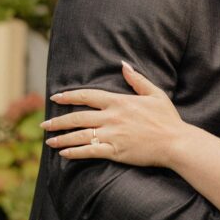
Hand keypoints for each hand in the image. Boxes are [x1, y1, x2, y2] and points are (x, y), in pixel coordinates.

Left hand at [42, 62, 183, 166]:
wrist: (175, 142)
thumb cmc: (167, 119)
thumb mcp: (155, 94)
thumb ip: (137, 79)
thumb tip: (124, 64)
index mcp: (119, 102)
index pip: (87, 96)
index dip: (69, 96)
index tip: (55, 98)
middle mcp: (112, 117)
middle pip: (78, 117)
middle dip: (58, 121)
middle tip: (44, 125)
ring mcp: (112, 135)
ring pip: (80, 135)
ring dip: (62, 139)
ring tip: (49, 141)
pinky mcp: (115, 151)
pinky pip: (89, 151)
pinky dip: (75, 153)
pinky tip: (64, 155)